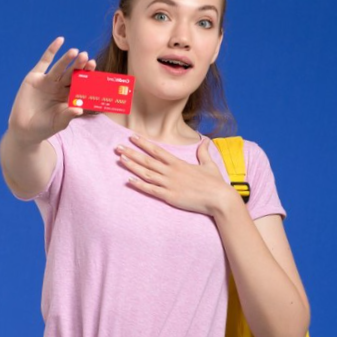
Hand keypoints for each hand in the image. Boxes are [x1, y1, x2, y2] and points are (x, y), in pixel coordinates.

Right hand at [7, 37, 95, 144]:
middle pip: (72, 74)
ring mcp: (48, 81)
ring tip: (75, 52)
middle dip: (79, 66)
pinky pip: (44, 61)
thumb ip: (68, 115)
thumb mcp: (57, 123)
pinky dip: (52, 51)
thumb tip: (80, 109)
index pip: (81, 84)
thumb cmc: (44, 128)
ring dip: (67, 59)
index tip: (94, 68)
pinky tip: (60, 40)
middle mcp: (60, 87)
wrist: (24, 129)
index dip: (87, 76)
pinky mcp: (35, 77)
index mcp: (69, 97)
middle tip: (87, 58)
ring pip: (60, 67)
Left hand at [116, 135, 237, 215]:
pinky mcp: (169, 196)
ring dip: (132, 166)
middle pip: (147, 160)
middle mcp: (171, 172)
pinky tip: (128, 181)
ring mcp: (169, 184)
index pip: (157, 151)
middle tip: (117, 147)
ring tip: (120, 159)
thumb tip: (205, 141)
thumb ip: (203, 152)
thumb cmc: (215, 183)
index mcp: (179, 163)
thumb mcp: (209, 164)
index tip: (132, 137)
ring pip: (146, 173)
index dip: (143, 143)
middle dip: (131, 152)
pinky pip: (151, 190)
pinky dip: (139, 185)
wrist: (219, 199)